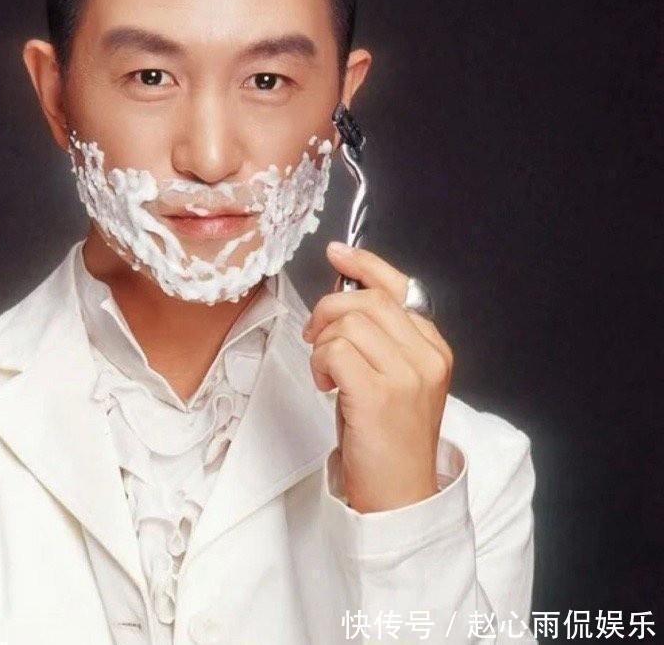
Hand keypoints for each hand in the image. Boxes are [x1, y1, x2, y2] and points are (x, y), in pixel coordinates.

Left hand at [302, 241, 453, 513]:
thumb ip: (378, 336)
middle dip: (328, 311)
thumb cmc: (387, 437)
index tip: (337, 253)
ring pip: (348, 323)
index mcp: (433, 349)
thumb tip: (343, 292)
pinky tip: (327, 386)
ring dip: (323, 344)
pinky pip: (335, 350)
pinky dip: (320, 363)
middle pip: (367, 300)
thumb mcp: (391, 377)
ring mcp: (407, 376)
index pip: (398, 288)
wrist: (400, 496)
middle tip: (315, 337)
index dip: (364, 264)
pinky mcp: (380, 395)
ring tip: (328, 374)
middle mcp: (426, 357)